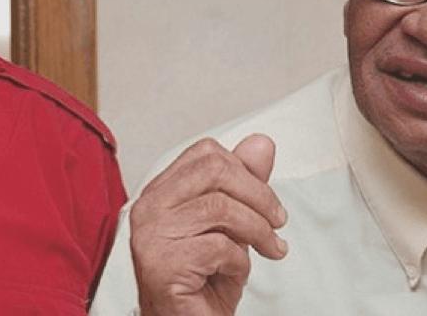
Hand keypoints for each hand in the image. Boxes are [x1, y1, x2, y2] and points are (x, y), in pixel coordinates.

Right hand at [131, 134, 288, 315]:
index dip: (245, 171)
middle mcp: (149, 208)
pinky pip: (218, 247)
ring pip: (221, 207)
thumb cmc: (205, 282)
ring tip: (270, 250)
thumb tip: (262, 143)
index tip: (266, 201)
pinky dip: (240, 262)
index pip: (205, 154)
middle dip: (259, 194)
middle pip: (214, 169)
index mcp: (161, 192)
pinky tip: (234, 274)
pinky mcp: (162, 265)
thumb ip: (243, 184)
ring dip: (258, 231)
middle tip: (277, 223)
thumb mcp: (232, 227)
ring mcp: (151, 236)